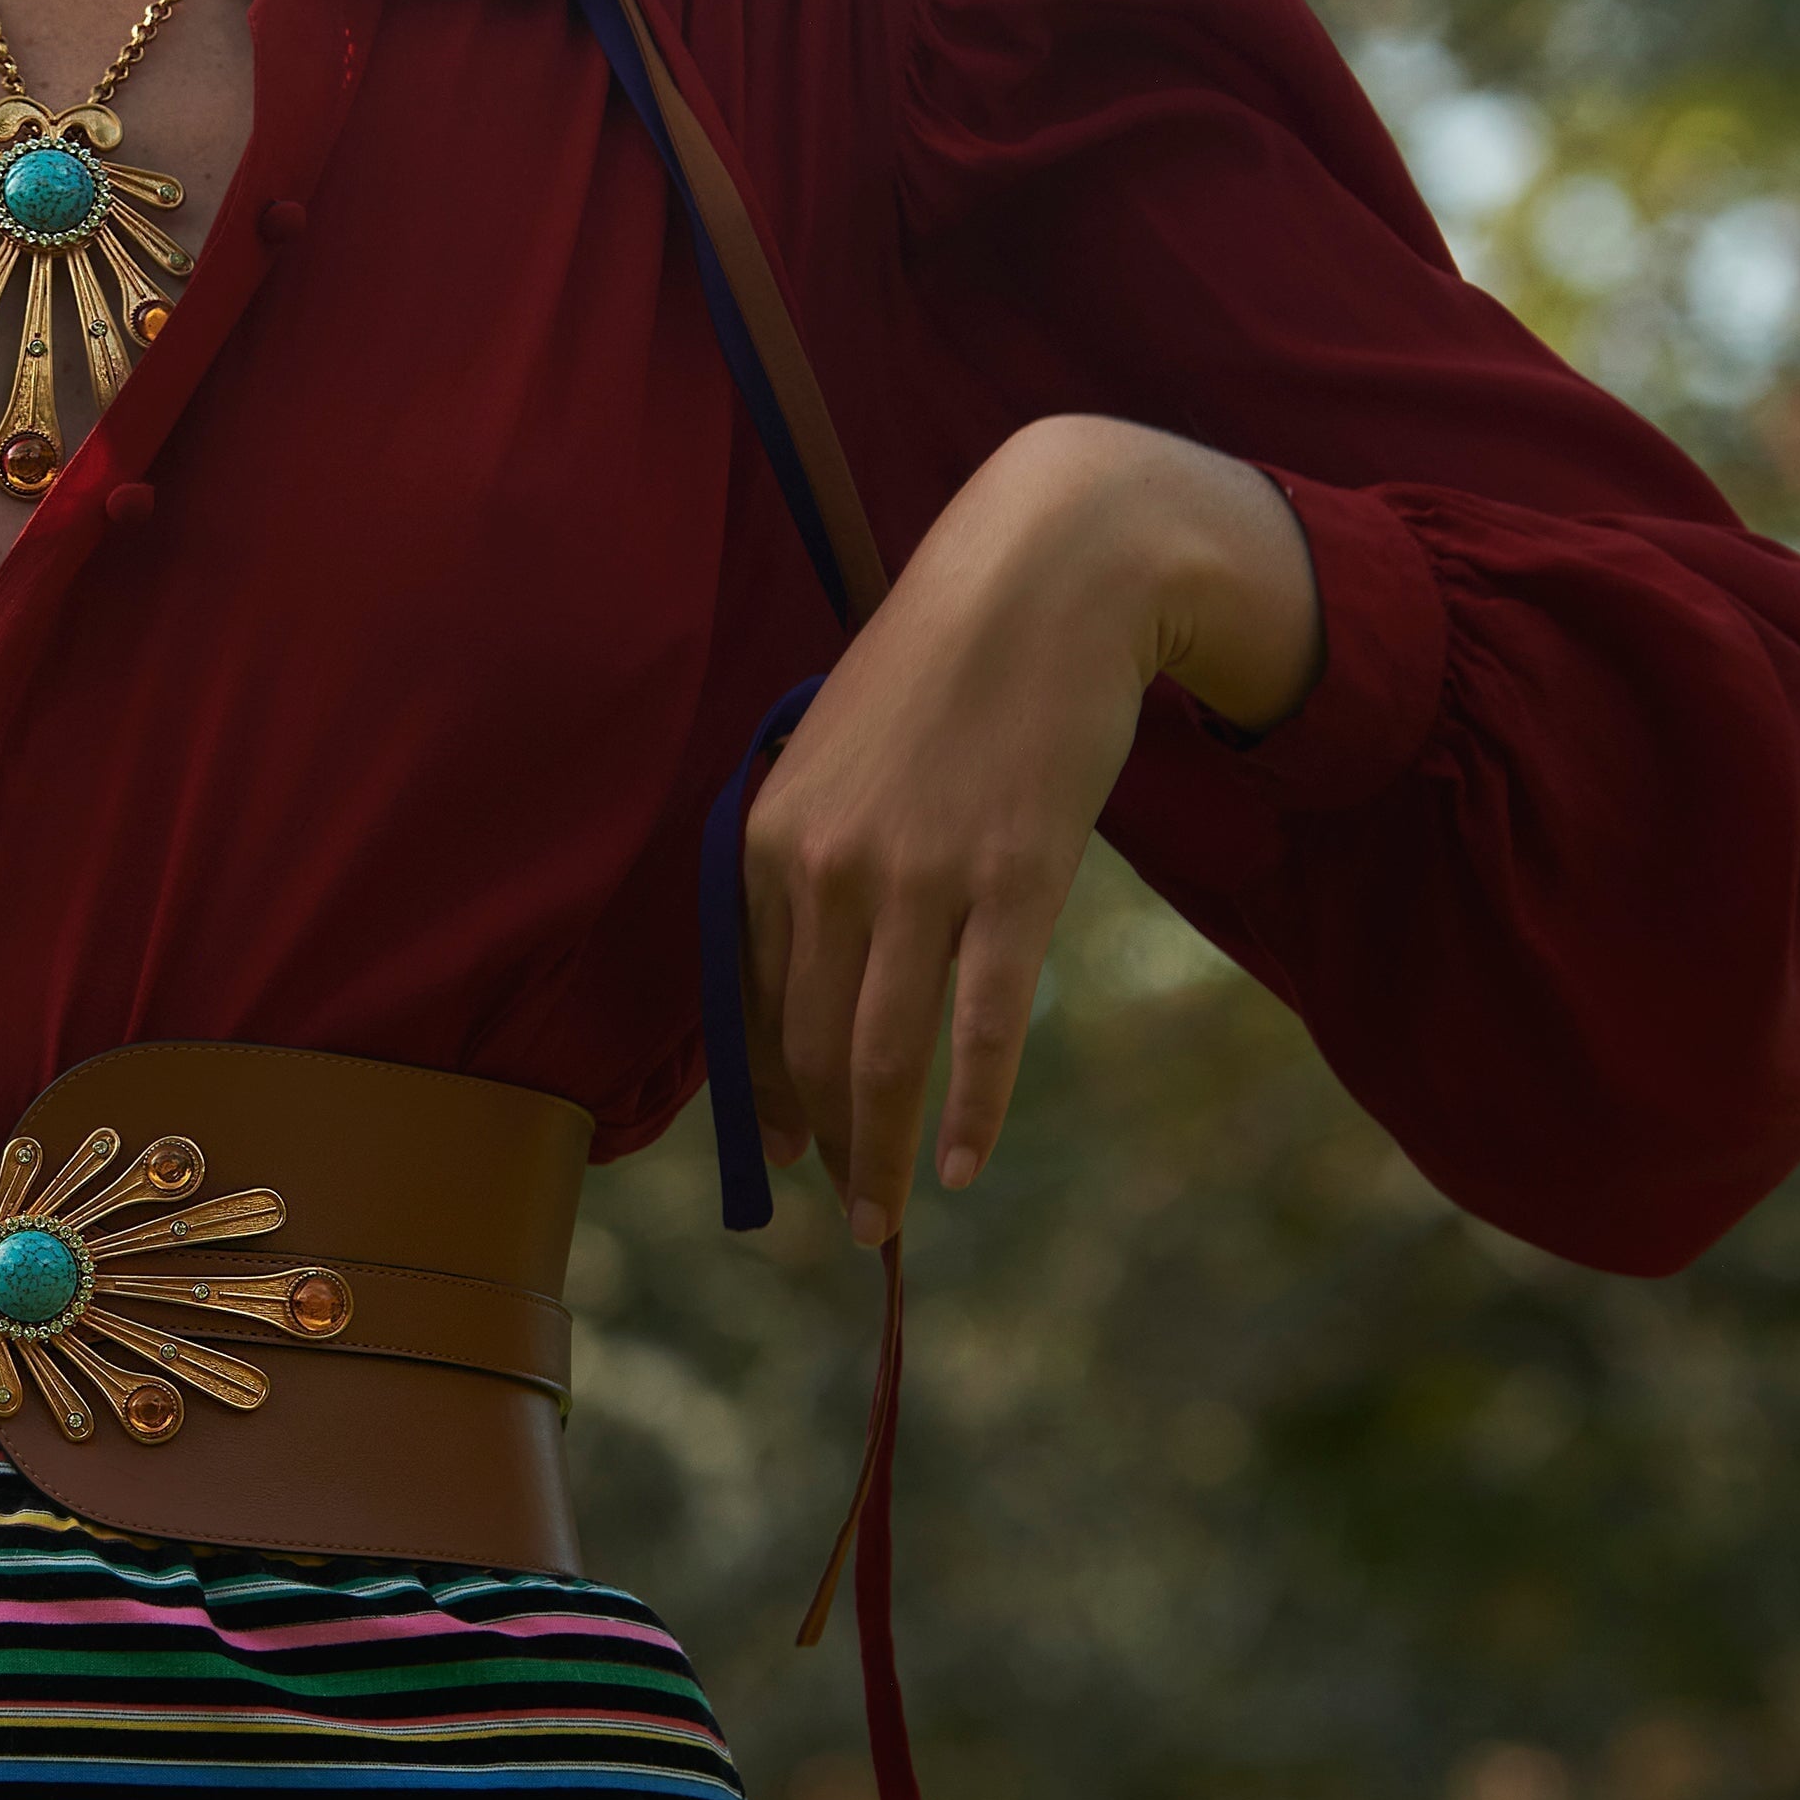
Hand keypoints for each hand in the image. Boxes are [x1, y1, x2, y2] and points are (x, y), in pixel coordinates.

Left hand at [741, 416, 1321, 1242]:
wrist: (1049, 577)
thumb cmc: (946, 666)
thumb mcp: (841, 753)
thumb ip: (818, 850)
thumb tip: (818, 955)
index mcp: (770, 836)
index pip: (751, 1000)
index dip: (767, 1092)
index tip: (783, 1154)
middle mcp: (827, 866)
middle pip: (809, 1043)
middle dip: (823, 1143)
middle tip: (845, 1212)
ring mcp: (921, 877)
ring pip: (881, 1054)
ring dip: (880, 1155)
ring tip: (886, 1222)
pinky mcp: (1015, 881)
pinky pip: (982, 1026)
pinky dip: (971, 1110)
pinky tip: (965, 1166)